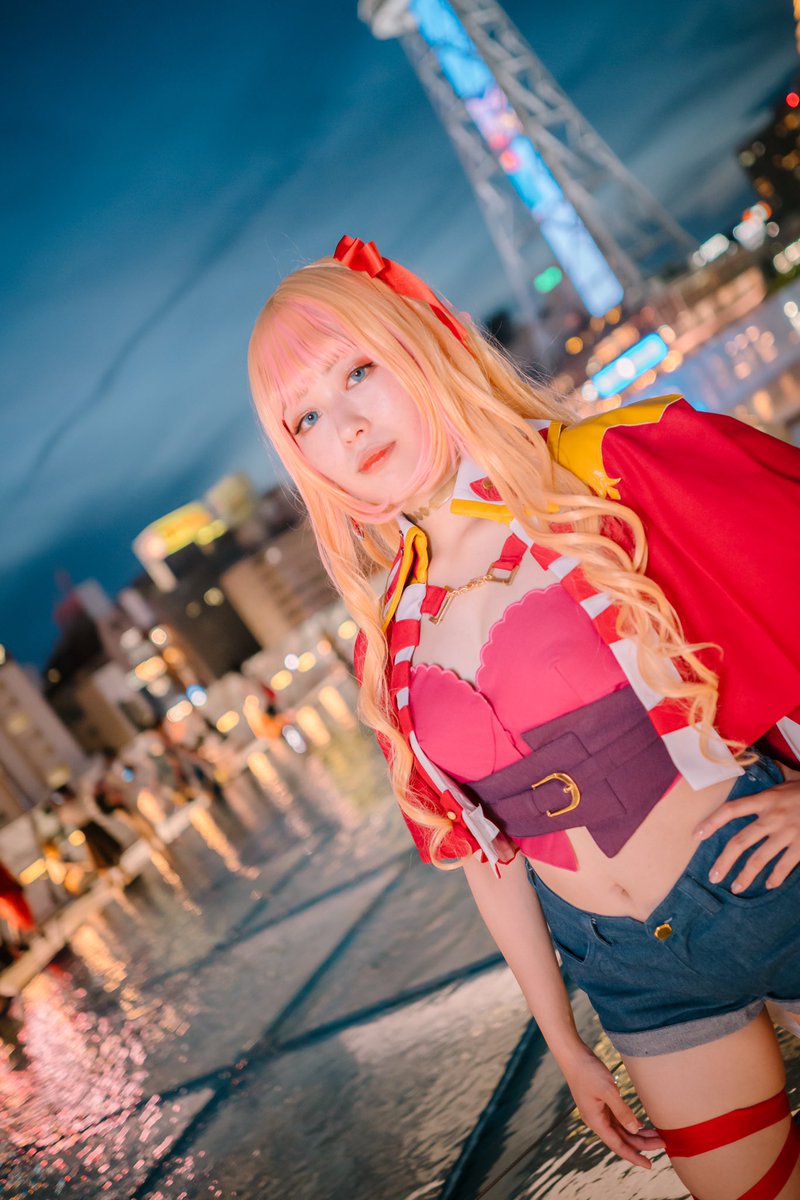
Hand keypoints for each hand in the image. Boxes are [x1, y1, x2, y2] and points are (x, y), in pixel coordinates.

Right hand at [560, 1046, 663, 1168]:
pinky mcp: (601, 1103)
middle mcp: (597, 1120)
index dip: (634, 1157)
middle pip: (622, 1139)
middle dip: (642, 1144)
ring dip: (638, 1133)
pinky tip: (641, 1124)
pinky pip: (617, 1119)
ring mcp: (598, 1112)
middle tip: (663, 1144)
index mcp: (596, 1121)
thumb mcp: (608, 1090)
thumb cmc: (588, 1071)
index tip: (650, 1166)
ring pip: (621, 1129)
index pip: (618, 1146)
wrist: (573, 1055)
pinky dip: (630, 1122)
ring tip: (657, 1135)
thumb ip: (622, 1111)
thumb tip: (635, 1129)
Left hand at [695, 780, 799, 891]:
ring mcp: (787, 834)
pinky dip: (776, 877)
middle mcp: (772, 818)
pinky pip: (785, 866)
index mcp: (766, 799)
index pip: (731, 810)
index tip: (697, 835)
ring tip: (735, 887)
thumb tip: (757, 763)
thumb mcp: (789, 778)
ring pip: (760, 859)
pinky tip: (769, 884)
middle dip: (724, 861)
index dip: (712, 822)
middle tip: (713, 876)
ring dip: (746, 875)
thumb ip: (772, 777)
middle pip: (740, 842)